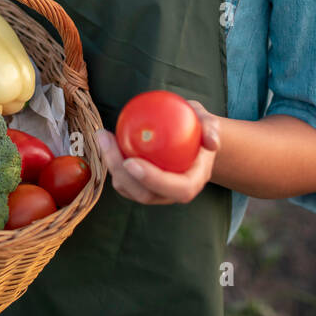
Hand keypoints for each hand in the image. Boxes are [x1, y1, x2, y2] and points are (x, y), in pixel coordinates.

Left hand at [95, 100, 220, 204]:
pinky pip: (122, 180)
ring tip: (103, 135)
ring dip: (111, 165)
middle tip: (107, 141)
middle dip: (121, 172)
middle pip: (145, 194)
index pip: (176, 189)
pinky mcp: (138, 186)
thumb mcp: (207, 121)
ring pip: (128, 189)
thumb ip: (210, 127)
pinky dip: (111, 162)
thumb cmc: (197, 128)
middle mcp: (171, 194)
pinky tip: (106, 138)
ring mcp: (153, 193)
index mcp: (191, 183)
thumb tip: (212, 142)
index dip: (153, 180)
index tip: (131, 161)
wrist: (188, 138)